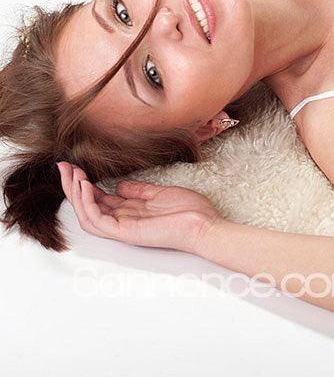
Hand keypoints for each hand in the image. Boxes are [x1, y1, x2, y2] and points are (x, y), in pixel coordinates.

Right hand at [58, 161, 220, 254]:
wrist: (204, 224)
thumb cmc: (189, 210)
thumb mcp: (160, 194)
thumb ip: (138, 191)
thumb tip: (119, 185)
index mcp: (131, 211)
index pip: (100, 199)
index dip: (85, 184)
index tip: (76, 167)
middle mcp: (123, 220)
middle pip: (88, 206)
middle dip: (73, 186)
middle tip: (63, 167)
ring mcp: (123, 228)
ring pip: (87, 215)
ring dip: (76, 194)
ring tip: (72, 174)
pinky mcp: (125, 232)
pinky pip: (98, 221)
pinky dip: (88, 205)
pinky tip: (85, 187)